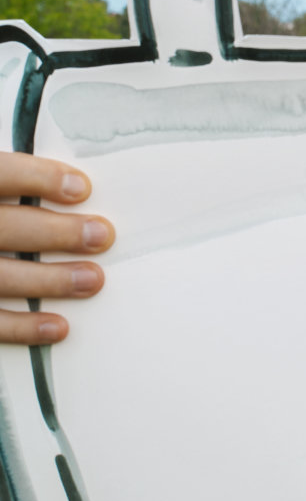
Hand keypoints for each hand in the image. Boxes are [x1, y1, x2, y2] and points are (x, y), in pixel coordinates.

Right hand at [0, 151, 113, 344]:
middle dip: (57, 233)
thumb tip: (74, 189)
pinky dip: (24, 326)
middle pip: (5, 228)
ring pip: (1, 277)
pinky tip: (58, 326)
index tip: (81, 188)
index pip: (0, 174)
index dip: (39, 178)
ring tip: (92, 279)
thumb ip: (15, 187)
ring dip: (51, 280)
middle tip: (101, 235)